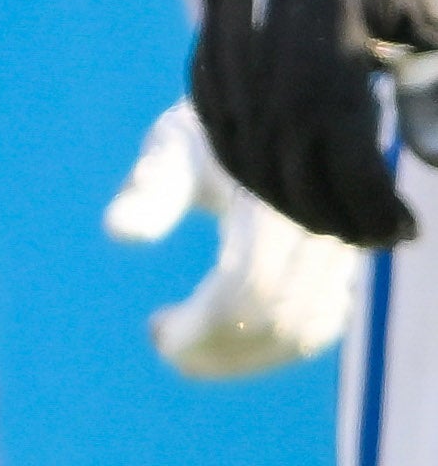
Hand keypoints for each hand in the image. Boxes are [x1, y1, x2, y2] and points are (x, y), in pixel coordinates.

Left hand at [106, 99, 359, 377]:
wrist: (276, 109)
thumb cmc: (213, 129)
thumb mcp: (176, 144)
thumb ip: (153, 186)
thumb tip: (120, 233)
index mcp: (275, 199)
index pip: (251, 285)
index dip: (204, 326)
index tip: (156, 334)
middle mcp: (319, 227)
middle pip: (280, 317)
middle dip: (223, 350)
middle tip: (170, 352)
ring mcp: (340, 247)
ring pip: (306, 329)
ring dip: (246, 356)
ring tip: (190, 351)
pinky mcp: (344, 263)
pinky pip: (321, 322)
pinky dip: (275, 346)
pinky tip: (229, 341)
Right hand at [194, 0, 437, 245]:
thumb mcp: (421, 16)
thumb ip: (434, 84)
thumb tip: (437, 152)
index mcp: (329, 79)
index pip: (353, 180)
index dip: (381, 218)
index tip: (407, 230)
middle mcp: (273, 91)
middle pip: (305, 191)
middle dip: (345, 225)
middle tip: (378, 234)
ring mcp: (234, 83)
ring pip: (261, 175)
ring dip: (300, 208)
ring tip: (336, 217)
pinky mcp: (209, 74)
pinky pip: (228, 146)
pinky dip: (257, 177)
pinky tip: (285, 183)